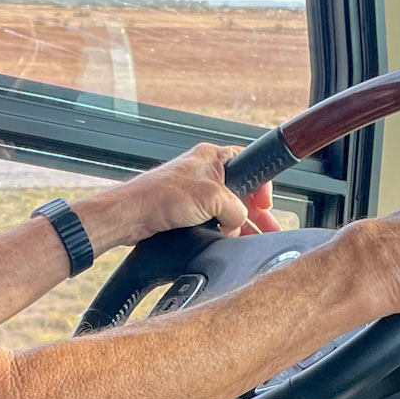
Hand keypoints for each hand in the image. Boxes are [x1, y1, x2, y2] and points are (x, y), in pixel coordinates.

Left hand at [75, 143, 282, 254]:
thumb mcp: (211, 198)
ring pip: (226, 208)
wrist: (130, 216)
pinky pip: (211, 219)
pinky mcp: (185, 210)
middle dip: (255, 211)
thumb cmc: (160, 197)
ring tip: (255, 240)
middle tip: (269, 228)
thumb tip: (239, 221)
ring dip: (239, 223)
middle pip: (241, 190)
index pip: (248, 162)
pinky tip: (229, 241)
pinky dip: (222, 230)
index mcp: (212, 157)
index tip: (266, 204)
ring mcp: (194, 192)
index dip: (260, 184)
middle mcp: (204, 172)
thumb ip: (235, 208)